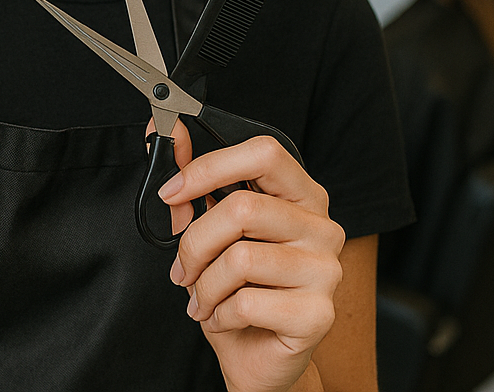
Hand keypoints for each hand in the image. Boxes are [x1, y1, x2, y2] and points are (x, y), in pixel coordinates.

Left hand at [158, 127, 343, 391]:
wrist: (258, 358)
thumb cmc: (237, 291)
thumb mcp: (211, 231)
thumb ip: (193, 183)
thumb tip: (167, 135)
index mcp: (301, 196)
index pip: (264, 152)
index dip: (210, 166)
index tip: (172, 192)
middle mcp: (323, 228)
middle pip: (243, 207)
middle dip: (195, 243)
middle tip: (184, 269)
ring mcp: (326, 271)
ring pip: (239, 258)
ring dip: (205, 285)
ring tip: (205, 298)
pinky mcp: (318, 314)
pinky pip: (246, 302)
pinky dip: (220, 314)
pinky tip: (225, 319)